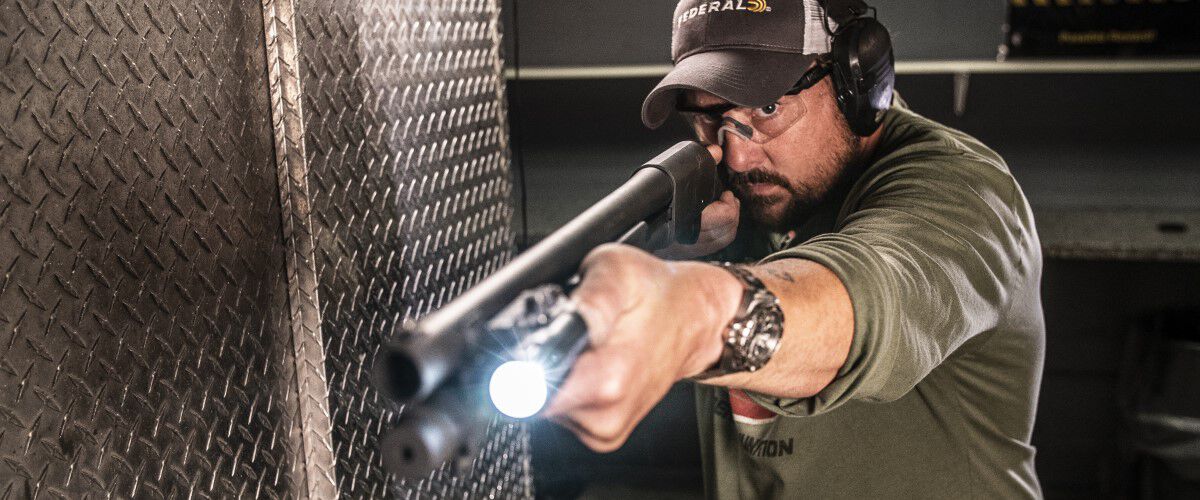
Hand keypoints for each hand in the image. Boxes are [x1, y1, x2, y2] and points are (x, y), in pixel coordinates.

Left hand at [543, 244, 738, 451]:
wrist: (692, 319)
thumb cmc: (657, 293)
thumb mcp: (617, 271)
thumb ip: (587, 297)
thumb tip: (557, 324)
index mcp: (607, 378)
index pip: (525, 392)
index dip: (513, 367)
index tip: (528, 345)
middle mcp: (606, 413)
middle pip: (529, 397)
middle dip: (535, 363)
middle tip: (567, 333)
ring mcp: (605, 429)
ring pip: (544, 406)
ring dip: (554, 375)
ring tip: (585, 347)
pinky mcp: (603, 435)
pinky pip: (561, 414)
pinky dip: (567, 389)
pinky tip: (591, 366)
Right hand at [656, 144, 739, 259]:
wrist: (632, 223)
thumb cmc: (649, 202)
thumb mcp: (669, 176)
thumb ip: (698, 162)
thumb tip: (716, 151)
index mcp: (685, 220)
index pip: (723, 218)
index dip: (730, 206)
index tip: (727, 195)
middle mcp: (688, 239)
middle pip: (725, 232)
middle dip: (733, 215)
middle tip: (730, 202)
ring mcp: (687, 249)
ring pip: (720, 241)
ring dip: (728, 226)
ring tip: (727, 211)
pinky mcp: (685, 253)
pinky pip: (712, 248)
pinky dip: (719, 236)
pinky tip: (716, 225)